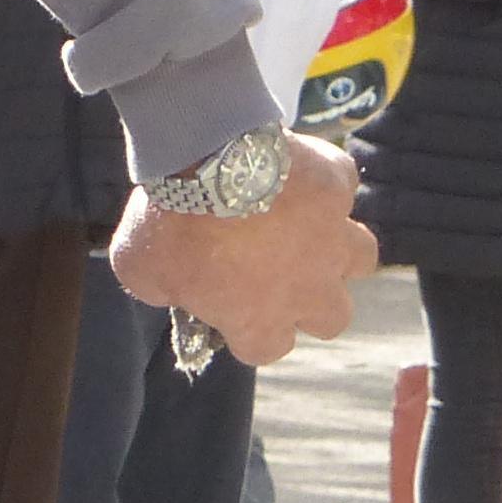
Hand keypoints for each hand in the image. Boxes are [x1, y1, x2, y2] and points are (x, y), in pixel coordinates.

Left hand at [107, 128, 374, 368]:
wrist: (203, 154)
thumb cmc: (169, 220)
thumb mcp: (140, 268)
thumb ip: (161, 289)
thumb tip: (170, 288)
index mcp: (262, 320)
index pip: (267, 348)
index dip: (247, 330)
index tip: (228, 306)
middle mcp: (310, 288)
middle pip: (333, 317)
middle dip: (311, 301)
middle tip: (280, 273)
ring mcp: (332, 236)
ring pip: (361, 257)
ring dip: (337, 248)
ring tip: (308, 230)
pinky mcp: (337, 186)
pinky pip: (342, 187)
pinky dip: (324, 182)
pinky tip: (296, 171)